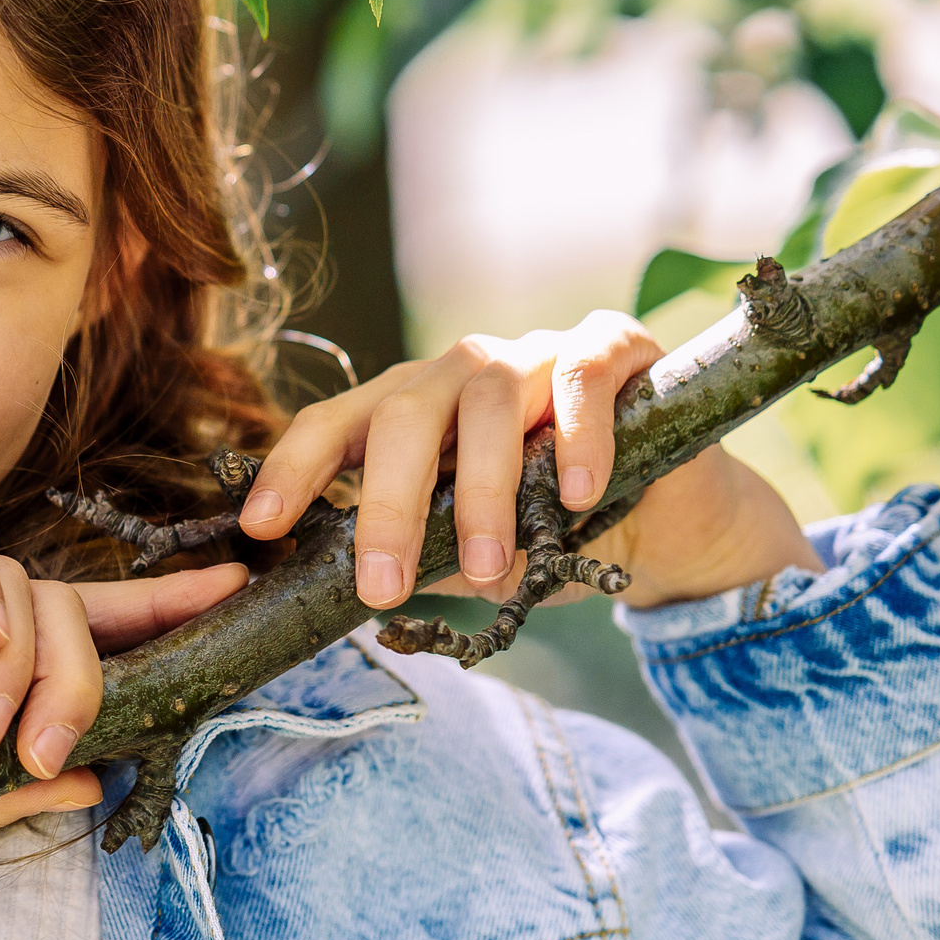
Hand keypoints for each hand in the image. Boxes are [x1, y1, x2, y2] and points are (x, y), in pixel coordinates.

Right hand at [0, 509, 246, 831]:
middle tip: (42, 752)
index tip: (236, 589)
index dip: (170, 602)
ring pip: (25, 584)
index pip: (102, 620)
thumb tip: (93, 785)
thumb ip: (12, 792)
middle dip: (75, 683)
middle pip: (70, 610)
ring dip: (16, 665)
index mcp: (7, 651)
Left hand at [236, 311, 815, 610]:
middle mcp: (461, 371)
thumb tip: (355, 591)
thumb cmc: (558, 535)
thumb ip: (424, 558)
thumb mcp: (476, 556)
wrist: (677, 521)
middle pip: (401, 413)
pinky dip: (574, 437)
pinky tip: (577, 495)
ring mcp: (533, 352)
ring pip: (484, 399)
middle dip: (385, 504)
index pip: (334, 423)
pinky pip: (579, 377)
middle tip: (381, 584)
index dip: (292, 469)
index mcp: (412, 410)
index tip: (262, 528)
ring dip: (482, 491)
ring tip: (490, 569)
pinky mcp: (613, 349)